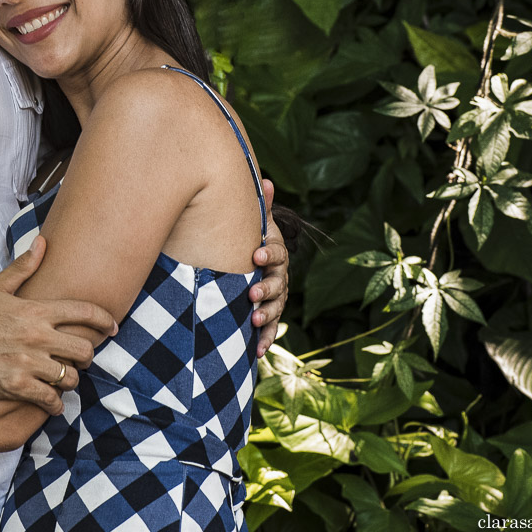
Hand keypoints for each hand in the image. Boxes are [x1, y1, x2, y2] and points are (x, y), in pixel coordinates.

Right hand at [0, 236, 116, 415]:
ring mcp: (26, 364)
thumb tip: (43, 243)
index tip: (113, 327)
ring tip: (62, 378)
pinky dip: (54, 404)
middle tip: (79, 358)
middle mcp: (35, 337)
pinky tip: (52, 402)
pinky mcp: (15, 387)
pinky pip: (49, 400)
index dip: (105, 320)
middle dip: (86, 355)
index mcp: (35, 311)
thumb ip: (24, 267)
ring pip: (69, 378)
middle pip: (84, 350)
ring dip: (69, 380)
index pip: (84, 312)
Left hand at [250, 179, 289, 358]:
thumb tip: (265, 179)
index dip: (268, 253)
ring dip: (266, 315)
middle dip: (266, 288)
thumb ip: (260, 208)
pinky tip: (256, 352)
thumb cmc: (252, 242)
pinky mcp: (268, 317)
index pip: (275, 253)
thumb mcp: (256, 226)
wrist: (252, 264)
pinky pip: (270, 329)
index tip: (255, 253)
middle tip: (251, 293)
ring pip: (275, 308)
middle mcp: (279, 277)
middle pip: (278, 283)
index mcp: (274, 255)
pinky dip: (265, 340)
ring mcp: (275, 298)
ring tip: (253, 321)